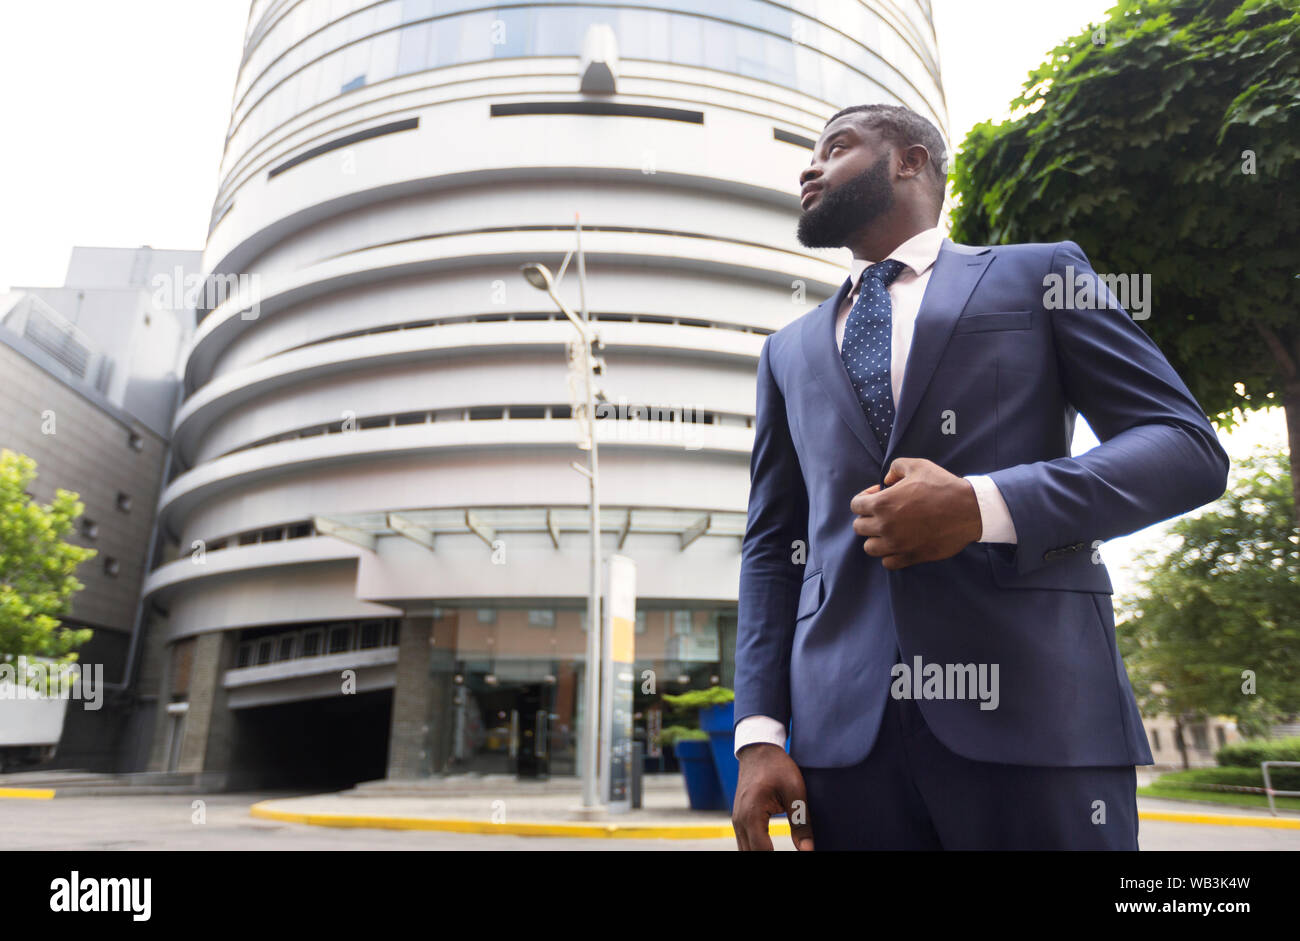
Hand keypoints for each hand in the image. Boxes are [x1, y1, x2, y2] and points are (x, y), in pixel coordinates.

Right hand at [732, 743, 814, 850]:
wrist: (758, 750)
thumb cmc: (777, 767)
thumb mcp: (795, 792)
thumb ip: (801, 823)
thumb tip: (808, 851)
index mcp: (752, 814)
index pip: (763, 852)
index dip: (778, 860)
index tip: (799, 855)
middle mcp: (740, 821)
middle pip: (750, 855)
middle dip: (767, 859)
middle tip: (792, 856)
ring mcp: (737, 821)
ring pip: (745, 851)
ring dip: (760, 855)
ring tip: (778, 852)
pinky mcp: (739, 820)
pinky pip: (745, 843)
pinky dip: (756, 850)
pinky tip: (770, 851)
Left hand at [850, 457, 981, 569]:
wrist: (969, 509)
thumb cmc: (942, 486)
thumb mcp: (917, 465)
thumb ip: (895, 468)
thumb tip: (885, 481)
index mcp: (882, 503)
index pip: (855, 506)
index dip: (864, 499)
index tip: (879, 496)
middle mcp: (885, 525)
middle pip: (859, 527)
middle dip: (868, 518)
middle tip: (885, 513)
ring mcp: (897, 544)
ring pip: (870, 547)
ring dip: (876, 539)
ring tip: (889, 531)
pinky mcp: (910, 556)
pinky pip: (888, 562)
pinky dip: (889, 555)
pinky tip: (899, 544)